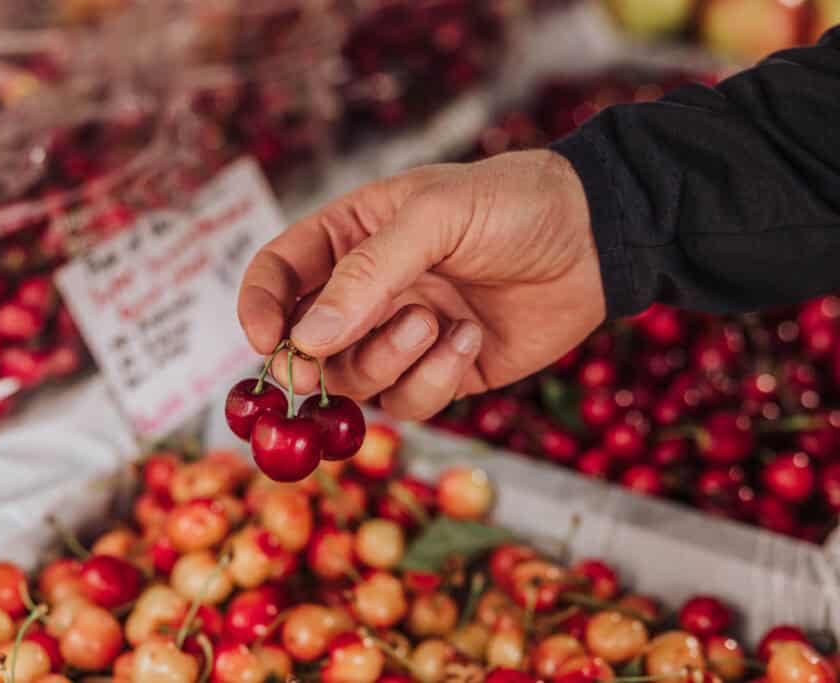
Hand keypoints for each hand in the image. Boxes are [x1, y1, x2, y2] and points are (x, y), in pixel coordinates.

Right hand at [237, 149, 605, 419]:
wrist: (598, 238)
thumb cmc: (512, 205)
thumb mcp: (435, 216)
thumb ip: (368, 274)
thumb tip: (305, 340)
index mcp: (350, 238)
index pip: (278, 275)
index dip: (258, 309)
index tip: (262, 341)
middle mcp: (368, 292)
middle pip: (305, 344)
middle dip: (311, 361)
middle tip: (319, 365)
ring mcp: (404, 336)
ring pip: (357, 380)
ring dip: (388, 361)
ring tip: (434, 323)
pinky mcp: (443, 373)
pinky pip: (412, 402)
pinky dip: (435, 379)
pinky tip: (470, 340)